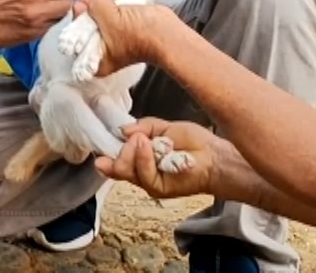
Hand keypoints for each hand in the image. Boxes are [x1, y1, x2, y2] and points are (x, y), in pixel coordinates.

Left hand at [71, 0, 176, 75]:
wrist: (167, 33)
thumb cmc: (139, 34)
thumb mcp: (110, 19)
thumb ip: (94, 6)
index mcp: (95, 62)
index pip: (74, 42)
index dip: (74, 22)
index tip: (79, 6)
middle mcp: (101, 53)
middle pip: (83, 29)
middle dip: (85, 13)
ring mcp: (112, 41)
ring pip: (95, 20)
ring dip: (96, 8)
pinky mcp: (121, 29)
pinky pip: (107, 16)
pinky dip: (106, 7)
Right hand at [94, 118, 222, 198]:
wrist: (213, 156)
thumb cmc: (192, 143)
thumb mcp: (163, 127)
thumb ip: (142, 127)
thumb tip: (122, 130)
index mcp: (138, 156)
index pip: (114, 158)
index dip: (106, 153)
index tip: (102, 145)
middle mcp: (140, 171)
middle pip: (115, 165)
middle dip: (122, 148)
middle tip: (137, 138)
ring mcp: (147, 181)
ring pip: (125, 169)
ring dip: (132, 151)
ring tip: (145, 140)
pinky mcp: (158, 188)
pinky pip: (143, 174)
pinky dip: (143, 158)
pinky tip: (150, 147)